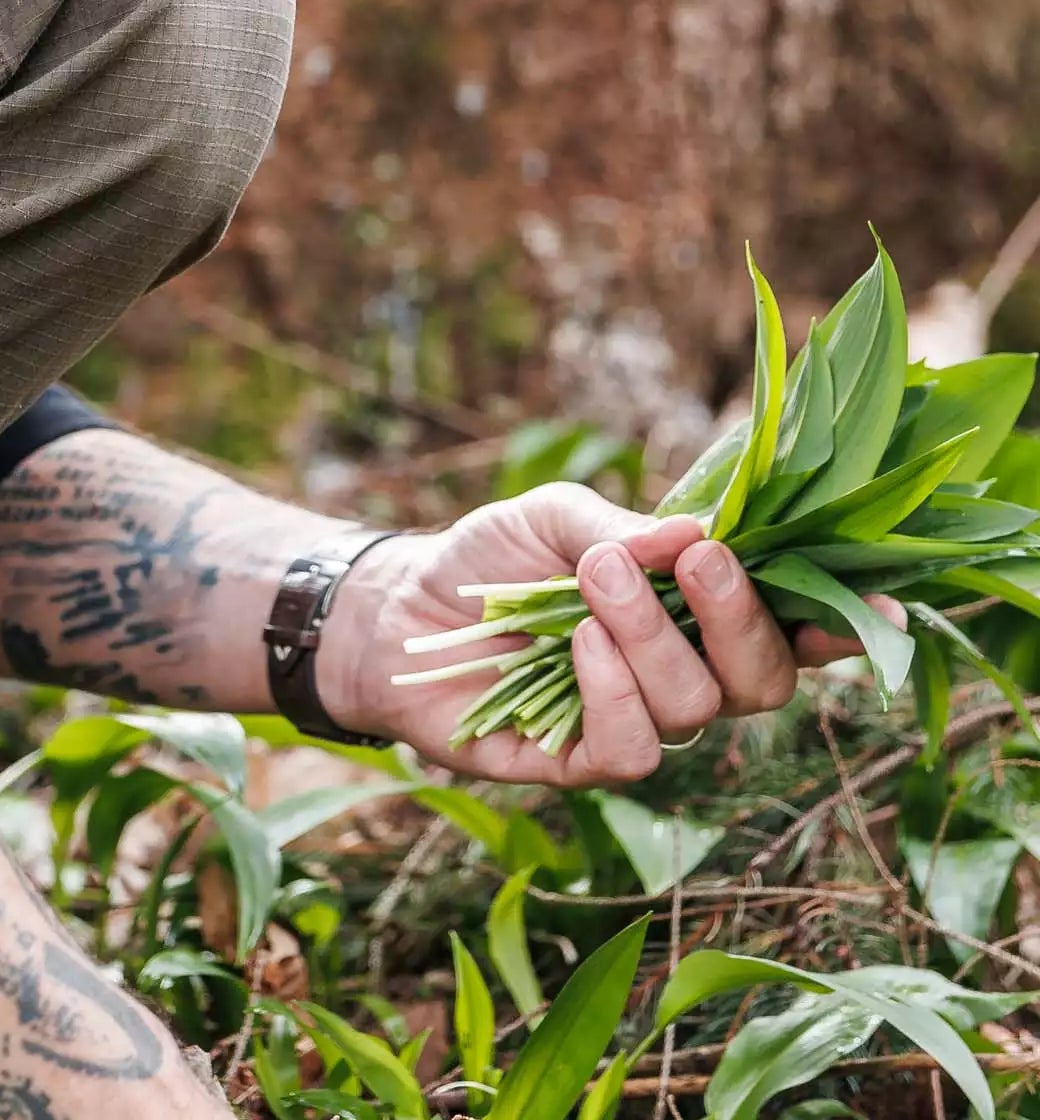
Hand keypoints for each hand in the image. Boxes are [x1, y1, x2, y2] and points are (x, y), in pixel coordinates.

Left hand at [330, 484, 898, 784]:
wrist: (401, 604)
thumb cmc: (493, 555)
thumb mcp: (557, 517)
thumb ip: (624, 525)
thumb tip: (700, 531)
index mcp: (698, 614)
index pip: (790, 631)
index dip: (841, 627)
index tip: (881, 604)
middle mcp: (685, 676)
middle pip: (764, 679)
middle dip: (742, 618)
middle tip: (694, 560)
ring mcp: (638, 723)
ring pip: (696, 708)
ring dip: (654, 634)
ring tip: (595, 575)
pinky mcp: (581, 765)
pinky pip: (633, 750)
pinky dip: (612, 690)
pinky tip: (577, 644)